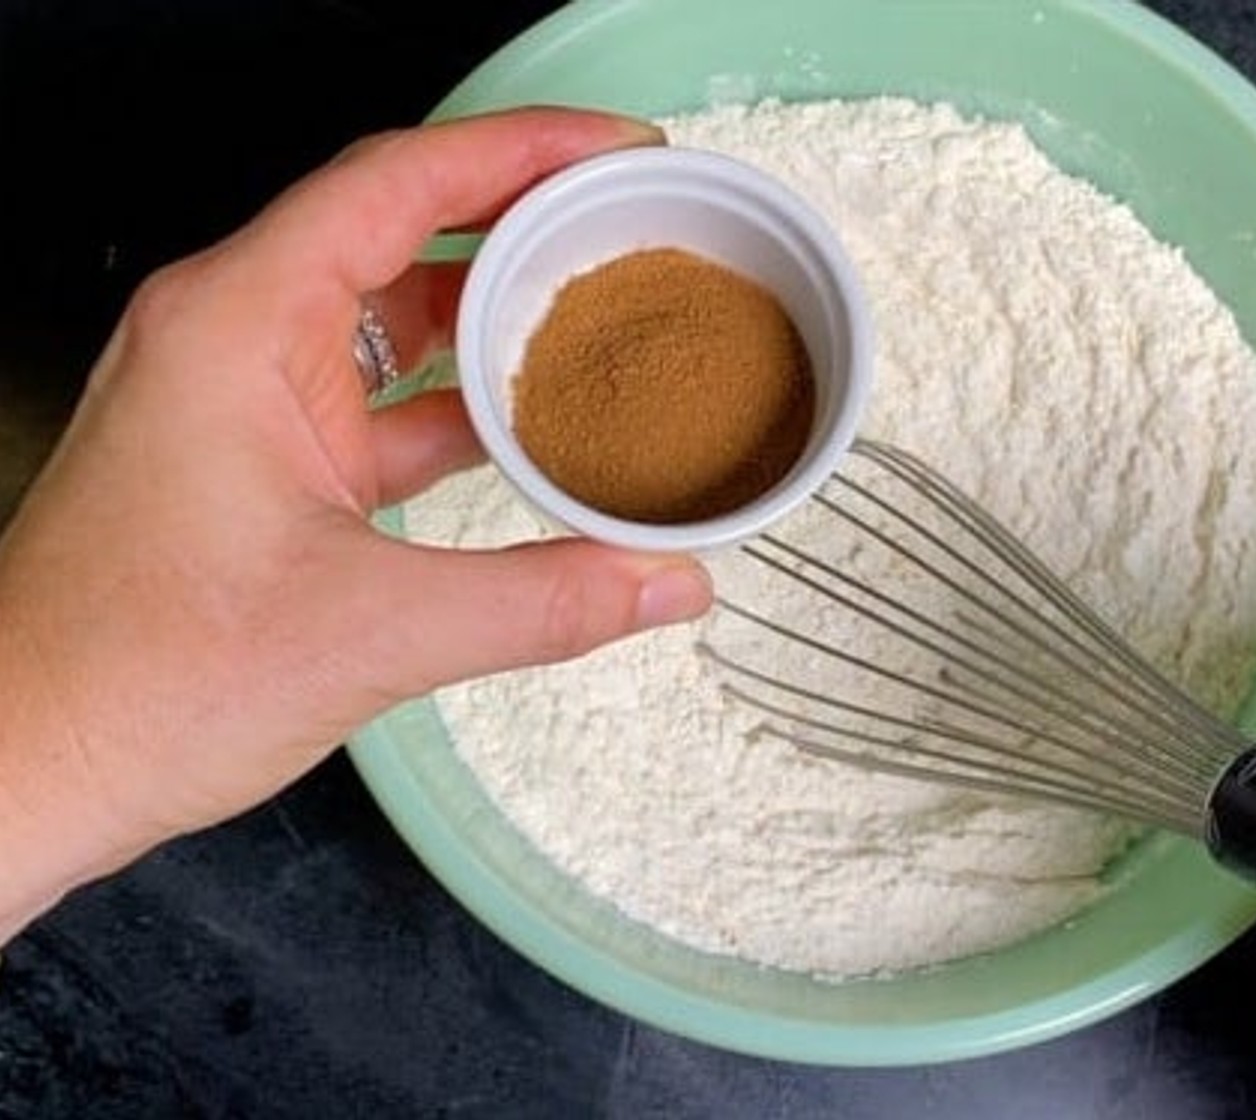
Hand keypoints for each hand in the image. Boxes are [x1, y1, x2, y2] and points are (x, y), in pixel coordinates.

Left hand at [0, 108, 712, 938]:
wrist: (28, 765)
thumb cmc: (128, 682)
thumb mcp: (369, 633)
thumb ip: (541, 601)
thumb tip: (660, 578)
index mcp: (237, 326)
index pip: (398, 182)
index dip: (521, 150)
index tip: (613, 148)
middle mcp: (231, 340)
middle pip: (400, 232)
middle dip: (520, 223)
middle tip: (622, 225)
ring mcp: (243, 401)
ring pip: (390, 319)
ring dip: (491, 319)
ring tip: (595, 319)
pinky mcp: (260, 463)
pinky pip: (378, 400)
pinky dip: (455, 406)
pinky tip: (528, 430)